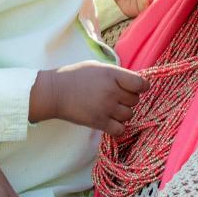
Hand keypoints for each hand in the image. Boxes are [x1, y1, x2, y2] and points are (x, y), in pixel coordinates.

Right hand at [28, 62, 143, 134]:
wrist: (55, 92)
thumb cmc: (75, 76)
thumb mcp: (97, 67)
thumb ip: (116, 74)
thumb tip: (132, 82)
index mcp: (112, 74)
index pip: (140, 83)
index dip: (142, 86)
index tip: (137, 88)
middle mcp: (112, 91)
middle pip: (135, 100)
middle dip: (128, 99)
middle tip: (117, 97)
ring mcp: (106, 108)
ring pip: (129, 115)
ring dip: (123, 113)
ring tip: (112, 109)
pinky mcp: (99, 122)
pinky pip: (120, 129)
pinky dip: (118, 127)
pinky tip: (111, 121)